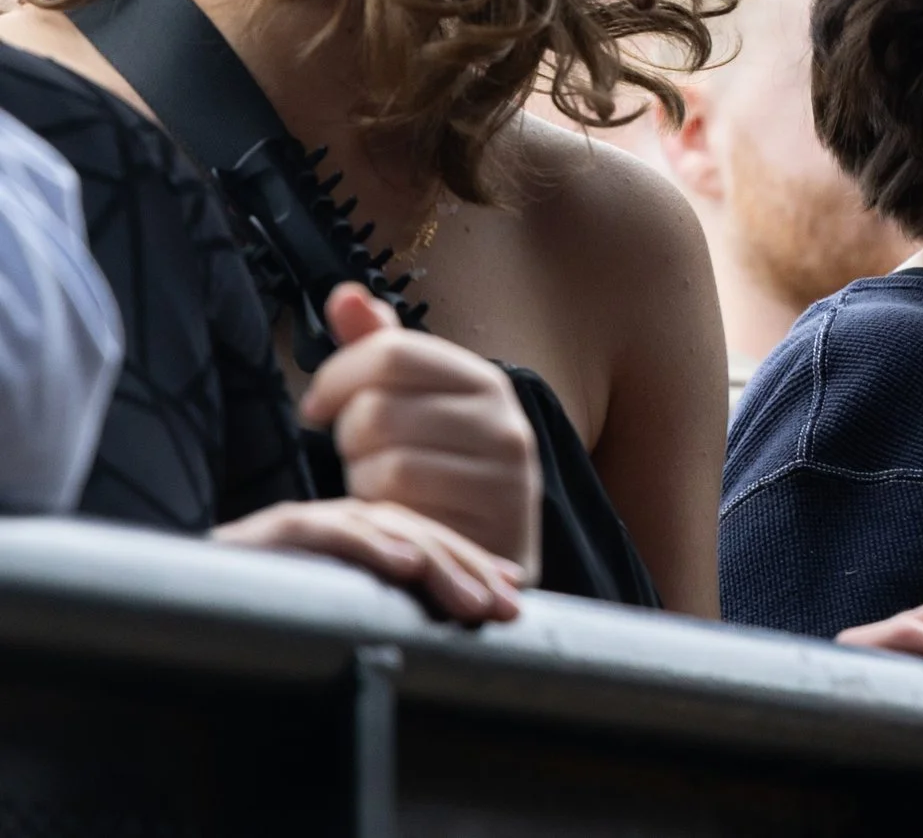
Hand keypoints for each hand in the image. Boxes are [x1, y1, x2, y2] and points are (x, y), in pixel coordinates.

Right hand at [215, 497, 524, 623]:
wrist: (174, 614)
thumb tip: (454, 631)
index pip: (426, 544)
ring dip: (430, 558)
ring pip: (381, 527)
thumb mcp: (336, 618)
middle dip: (465, 568)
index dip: (472, 565)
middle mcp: (333, 529)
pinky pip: (323, 530)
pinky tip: (402, 564)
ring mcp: (301, 527)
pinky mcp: (266, 535)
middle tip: (502, 606)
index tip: (514, 596)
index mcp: (354, 547)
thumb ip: (382, 616)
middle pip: (413, 532)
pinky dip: (367, 544)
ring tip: (466, 595)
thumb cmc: (258, 624)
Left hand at [300, 284, 542, 581]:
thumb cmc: (440, 478)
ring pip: (384, 460)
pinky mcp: (486, 526)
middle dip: (349, 438)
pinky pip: (399, 507)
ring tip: (384, 491)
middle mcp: (502, 421)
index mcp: (482, 381)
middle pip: (378, 407)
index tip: (317, 408)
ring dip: (363, 482)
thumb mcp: (415, 408)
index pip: (392, 352)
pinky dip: (379, 516)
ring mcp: (502, 476)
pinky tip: (394, 519)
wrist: (489, 567)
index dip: (336, 378)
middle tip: (362, 457)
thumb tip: (345, 294)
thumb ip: (379, 352)